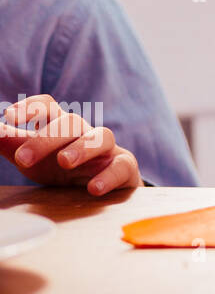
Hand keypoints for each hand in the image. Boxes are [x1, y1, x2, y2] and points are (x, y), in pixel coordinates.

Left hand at [1, 95, 143, 195]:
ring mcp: (108, 149)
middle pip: (71, 122)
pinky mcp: (124, 167)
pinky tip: (93, 188)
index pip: (49, 105)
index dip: (32, 107)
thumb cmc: (61, 167)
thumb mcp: (32, 157)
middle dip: (46, 139)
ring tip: (64, 162)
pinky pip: (122, 165)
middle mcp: (85, 133)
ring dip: (83, 147)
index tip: (10, 116)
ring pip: (102, 136)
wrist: (100, 187)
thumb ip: (10, 143)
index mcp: (61, 127)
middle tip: (22, 159)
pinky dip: (109, 175)